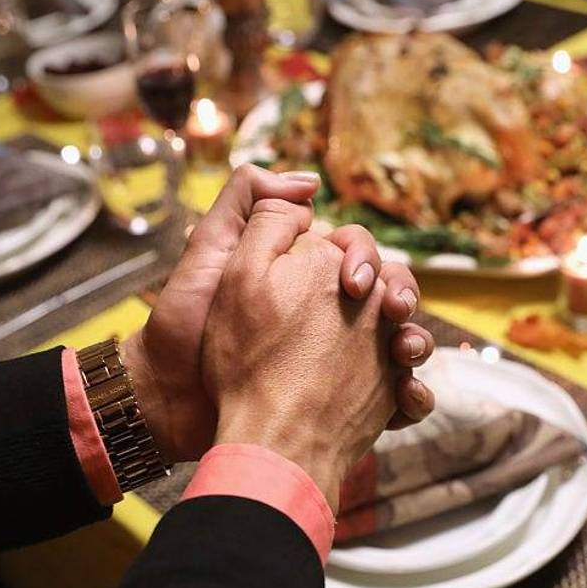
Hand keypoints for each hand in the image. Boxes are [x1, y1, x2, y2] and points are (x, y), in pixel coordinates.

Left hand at [201, 199, 405, 510]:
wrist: (170, 401)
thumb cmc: (185, 323)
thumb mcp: (210, 250)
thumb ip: (248, 202)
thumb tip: (311, 182)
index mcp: (302, 277)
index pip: (356, 255)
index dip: (367, 260)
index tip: (355, 281)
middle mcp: (327, 315)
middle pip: (389, 296)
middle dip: (403, 299)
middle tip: (396, 315)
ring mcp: (339, 361)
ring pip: (400, 344)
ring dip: (416, 345)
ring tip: (407, 355)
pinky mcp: (342, 406)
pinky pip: (393, 399)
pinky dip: (411, 398)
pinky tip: (406, 401)